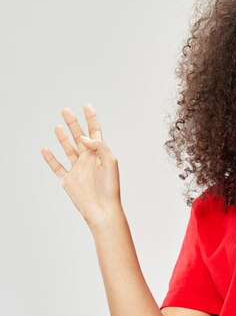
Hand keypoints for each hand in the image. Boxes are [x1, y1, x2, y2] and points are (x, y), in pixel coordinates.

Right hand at [41, 103, 121, 228]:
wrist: (103, 209)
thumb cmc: (110, 187)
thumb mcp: (110, 162)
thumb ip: (99, 146)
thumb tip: (83, 137)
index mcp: (100, 153)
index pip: (95, 132)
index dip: (91, 119)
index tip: (86, 106)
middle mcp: (88, 159)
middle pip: (79, 136)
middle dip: (73, 123)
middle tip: (65, 110)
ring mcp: (77, 168)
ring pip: (68, 149)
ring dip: (62, 137)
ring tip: (58, 126)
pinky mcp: (68, 180)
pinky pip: (57, 166)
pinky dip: (50, 158)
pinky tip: (45, 149)